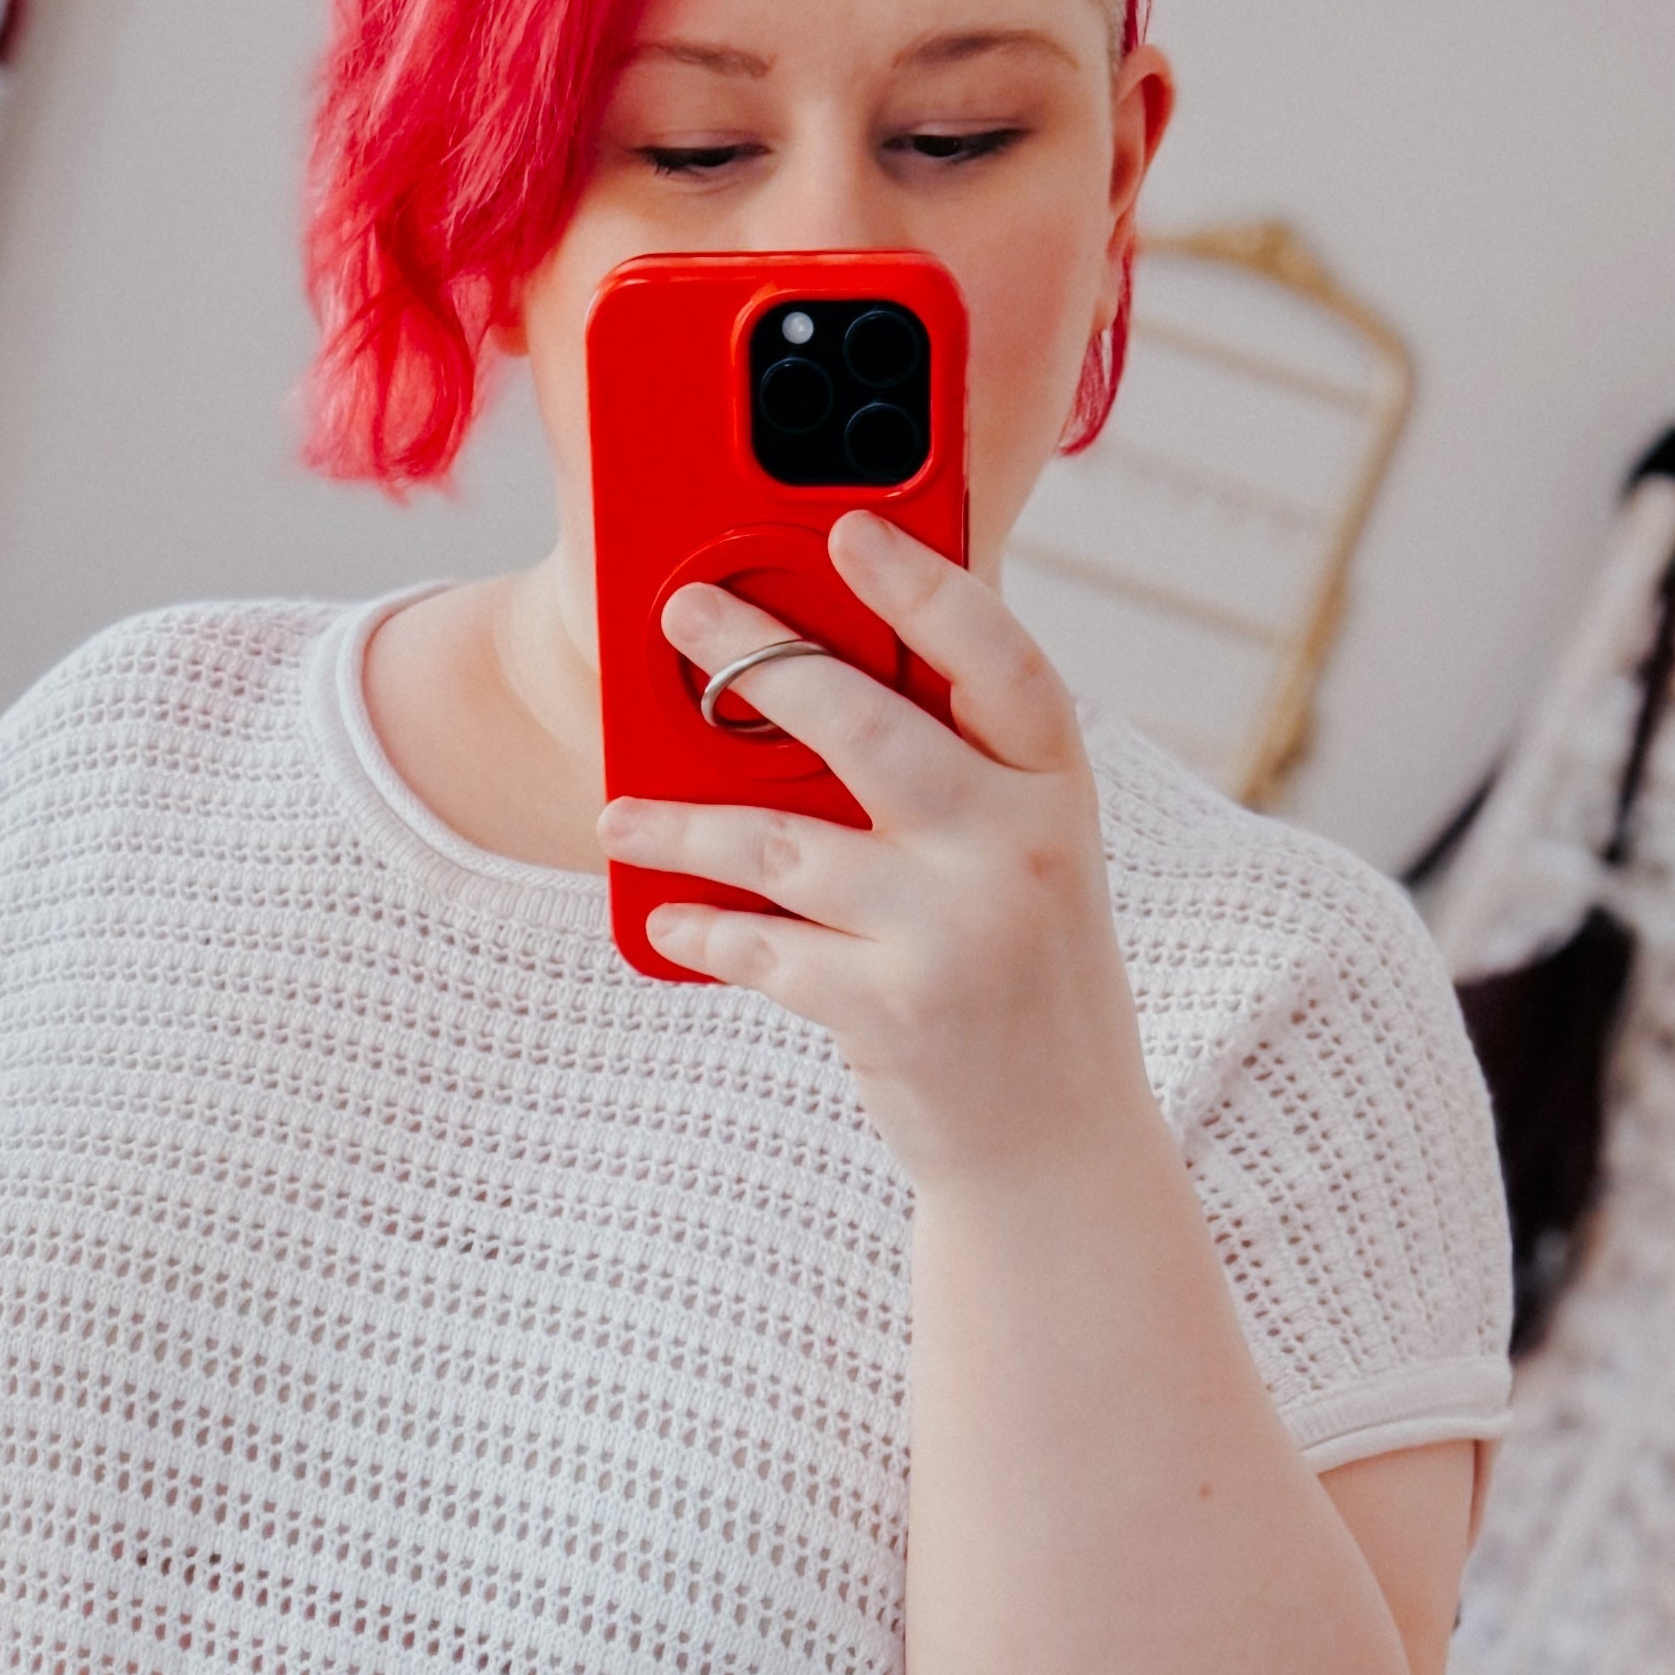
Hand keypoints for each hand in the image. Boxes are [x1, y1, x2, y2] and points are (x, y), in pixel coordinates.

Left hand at [599, 514, 1158, 1206]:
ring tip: (616, 812)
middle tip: (683, 613)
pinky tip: (665, 920)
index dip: (923, 584)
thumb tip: (807, 693)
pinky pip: (763, 948)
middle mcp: (1017, 847)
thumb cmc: (1021, 980)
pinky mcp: (893, 1012)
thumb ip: (954, 781)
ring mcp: (955, 931)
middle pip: (866, 725)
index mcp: (1058, 790)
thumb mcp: (1025, 861)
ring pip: (784, 842)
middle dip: (758, 660)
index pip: (998, 657)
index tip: (847, 528)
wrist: (1057, 1147)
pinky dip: (703, 930)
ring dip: (683, 821)